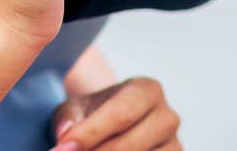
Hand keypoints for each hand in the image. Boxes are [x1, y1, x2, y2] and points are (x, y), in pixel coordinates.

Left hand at [49, 77, 181, 150]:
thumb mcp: (77, 108)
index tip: (62, 148)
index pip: (120, 115)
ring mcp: (174, 145)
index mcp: (147, 91)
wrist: (113, 128)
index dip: (89, 135)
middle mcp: (167, 118)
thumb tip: (65, 135)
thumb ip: (68, 118)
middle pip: (128, 145)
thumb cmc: (94, 116)